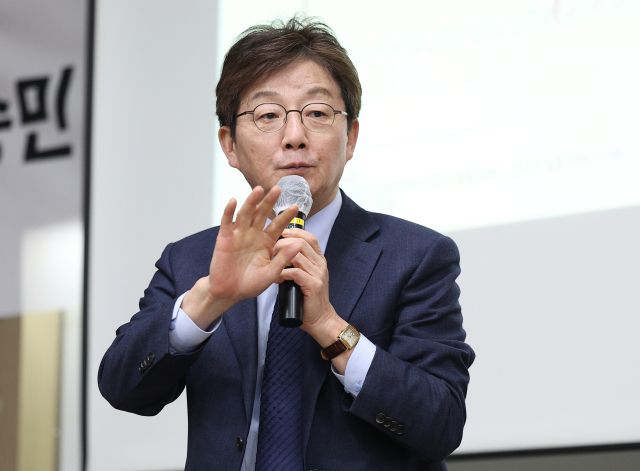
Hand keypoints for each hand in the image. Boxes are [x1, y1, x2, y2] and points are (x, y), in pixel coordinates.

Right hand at [183, 186, 298, 328]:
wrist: (229, 292)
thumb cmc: (250, 284)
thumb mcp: (271, 273)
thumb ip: (283, 258)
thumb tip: (298, 244)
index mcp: (266, 242)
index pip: (278, 225)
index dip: (286, 216)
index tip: (296, 207)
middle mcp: (254, 234)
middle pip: (262, 214)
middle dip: (269, 202)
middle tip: (278, 188)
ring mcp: (239, 234)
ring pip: (246, 214)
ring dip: (251, 201)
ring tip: (258, 190)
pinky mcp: (225, 238)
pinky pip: (227, 222)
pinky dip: (229, 211)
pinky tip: (234, 201)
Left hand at [276, 229, 348, 357]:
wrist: (320, 319)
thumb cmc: (307, 299)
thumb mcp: (305, 276)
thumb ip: (297, 264)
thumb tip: (279, 253)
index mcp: (319, 260)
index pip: (309, 237)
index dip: (294, 232)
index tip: (279, 235)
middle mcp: (321, 264)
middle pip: (302, 243)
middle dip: (283, 243)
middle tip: (270, 251)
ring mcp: (318, 274)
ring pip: (298, 255)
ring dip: (280, 257)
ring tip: (271, 264)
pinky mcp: (313, 285)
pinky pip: (296, 272)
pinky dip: (283, 273)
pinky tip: (276, 278)